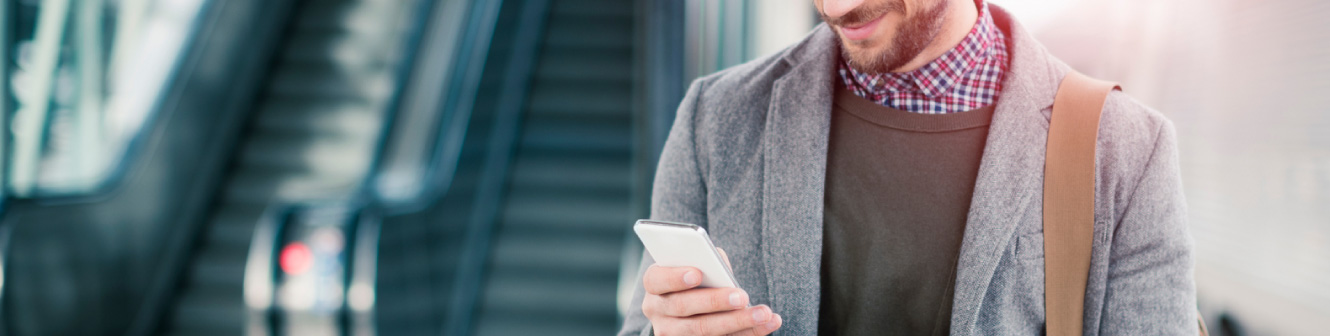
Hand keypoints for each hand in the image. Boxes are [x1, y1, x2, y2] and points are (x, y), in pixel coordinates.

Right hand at [641, 248, 782, 335]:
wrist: (698, 306)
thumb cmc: (700, 279)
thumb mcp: (698, 265)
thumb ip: (707, 261)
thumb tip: (720, 266)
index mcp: (655, 284)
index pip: (656, 279)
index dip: (674, 277)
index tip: (697, 273)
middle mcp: (657, 311)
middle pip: (683, 307)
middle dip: (715, 301)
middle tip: (742, 297)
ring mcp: (671, 333)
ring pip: (702, 330)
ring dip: (738, 322)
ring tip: (764, 313)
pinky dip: (748, 333)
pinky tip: (768, 324)